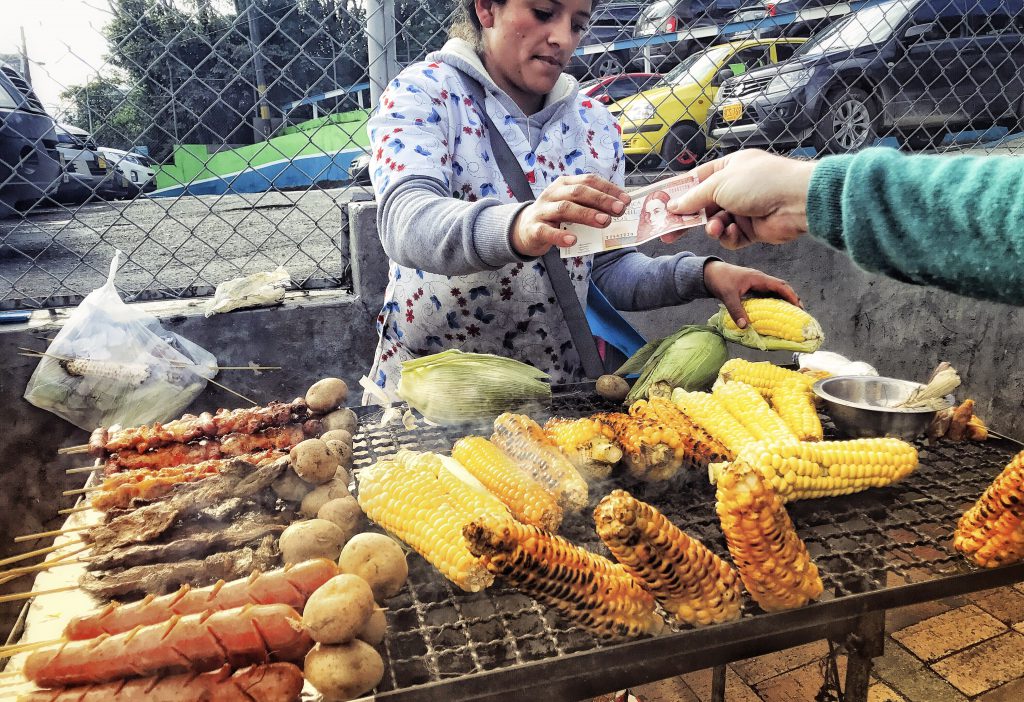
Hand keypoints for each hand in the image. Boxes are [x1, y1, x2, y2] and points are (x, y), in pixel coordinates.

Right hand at [511, 174, 630, 256]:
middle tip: (619, 210)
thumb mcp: (571, 205)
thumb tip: (619, 209)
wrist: (523, 230)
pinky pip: (547, 231)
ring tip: (604, 222)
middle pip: (578, 192)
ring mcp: (542, 210)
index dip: (608, 189)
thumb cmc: (554, 217)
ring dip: (586, 215)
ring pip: (565, 209)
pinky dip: (560, 236)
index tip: (626, 200)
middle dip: (601, 200)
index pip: (589, 181)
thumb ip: (590, 205)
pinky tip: (573, 240)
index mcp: (564, 184)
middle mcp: (553, 193)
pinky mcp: (534, 229)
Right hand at [661, 150, 814, 249]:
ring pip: (715, 223)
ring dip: (712, 227)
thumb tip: (674, 206)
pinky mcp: (752, 229)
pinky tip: (730, 232)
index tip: (661, 206)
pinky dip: (728, 236)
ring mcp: (744, 208)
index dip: (679, 194)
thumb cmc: (762, 182)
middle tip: (668, 232)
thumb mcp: (719, 184)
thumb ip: (694, 197)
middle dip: (687, 218)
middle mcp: (736, 187)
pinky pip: (731, 237)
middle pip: (703, 205)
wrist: (796, 202)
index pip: (697, 180)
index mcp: (729, 167)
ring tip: (715, 228)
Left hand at [702, 260, 800, 328]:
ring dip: (783, 300)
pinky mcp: (752, 288)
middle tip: (800, 312)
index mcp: (758, 278)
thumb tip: (744, 326)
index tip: (799, 306)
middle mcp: (760, 280)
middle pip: (781, 288)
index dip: (791, 295)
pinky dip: (773, 302)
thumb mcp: (728, 296)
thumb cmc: (720, 280)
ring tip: (791, 314)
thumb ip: (736, 310)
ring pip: (774, 291)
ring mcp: (757, 284)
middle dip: (791, 298)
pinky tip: (774, 312)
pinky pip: (766, 295)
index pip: (780, 286)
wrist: (710, 272)